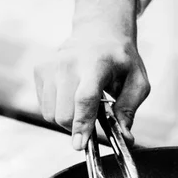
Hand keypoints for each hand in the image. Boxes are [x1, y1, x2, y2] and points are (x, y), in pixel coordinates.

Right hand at [35, 0, 150, 150]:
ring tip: (83, 104)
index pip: (85, 98)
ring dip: (68, 119)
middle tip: (93, 121)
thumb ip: (129, 109)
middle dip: (78, 127)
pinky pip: (45, 107)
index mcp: (96, 63)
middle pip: (64, 113)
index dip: (82, 124)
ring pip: (51, 114)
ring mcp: (51, 65)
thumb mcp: (137, 82)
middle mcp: (69, 62)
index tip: (81, 144)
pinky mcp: (40, 70)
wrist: (99, 32)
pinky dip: (58, 110)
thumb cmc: (120, 61)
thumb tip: (125, 138)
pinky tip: (71, 96)